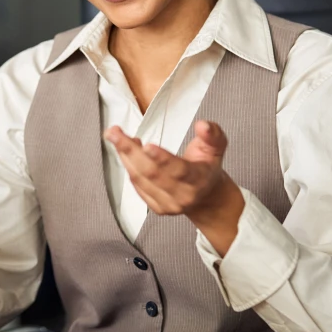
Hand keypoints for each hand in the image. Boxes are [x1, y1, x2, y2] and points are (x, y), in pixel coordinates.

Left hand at [104, 120, 243, 255]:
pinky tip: (125, 149)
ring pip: (140, 179)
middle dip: (130, 151)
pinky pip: (137, 185)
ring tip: (116, 136)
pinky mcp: (155, 207)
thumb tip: (202, 125)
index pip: (179, 171)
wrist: (206, 196)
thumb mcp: (217, 147)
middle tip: (115, 133)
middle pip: (152, 173)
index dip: (162, 159)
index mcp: (199, 180)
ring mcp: (168, 204)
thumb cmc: (207, 166)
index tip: (147, 145)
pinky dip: (128, 165)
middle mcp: (183, 196)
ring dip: (125, 156)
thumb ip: (212, 134)